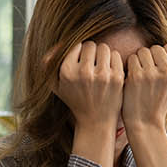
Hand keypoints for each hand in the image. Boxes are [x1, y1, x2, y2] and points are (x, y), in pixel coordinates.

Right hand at [56, 42, 124, 166]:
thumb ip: (49, 64)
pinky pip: (115, 55)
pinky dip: (113, 61)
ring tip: (100, 67)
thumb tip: (57, 44)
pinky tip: (109, 71)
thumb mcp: (55, 86)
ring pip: (104, 48)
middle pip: (90, 45)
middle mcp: (84, 73)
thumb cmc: (75, 101)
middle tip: (91, 66)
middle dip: (91, 53)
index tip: (80, 64)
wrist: (95, 121)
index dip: (79, 53)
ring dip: (102, 55)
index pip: (76, 46)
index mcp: (67, 72)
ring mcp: (102, 75)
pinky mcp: (117, 77)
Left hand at [120, 44, 166, 135]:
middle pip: (156, 48)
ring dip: (141, 61)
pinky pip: (132, 58)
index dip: (164, 57)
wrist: (145, 120)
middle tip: (151, 74)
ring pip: (143, 51)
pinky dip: (131, 66)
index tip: (161, 70)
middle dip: (152, 58)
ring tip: (143, 76)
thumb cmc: (165, 102)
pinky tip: (134, 78)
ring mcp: (152, 74)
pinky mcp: (136, 76)